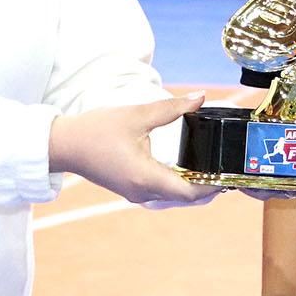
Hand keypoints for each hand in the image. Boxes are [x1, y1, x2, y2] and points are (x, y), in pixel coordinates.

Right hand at [48, 93, 218, 205]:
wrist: (64, 145)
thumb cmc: (96, 131)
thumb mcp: (137, 115)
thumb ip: (171, 108)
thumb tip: (200, 98)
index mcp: (146, 177)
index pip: (189, 192)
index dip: (213, 186)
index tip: (230, 175)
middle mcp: (143, 192)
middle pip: (185, 196)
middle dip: (208, 186)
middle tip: (228, 169)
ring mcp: (136, 194)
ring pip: (174, 195)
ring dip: (194, 185)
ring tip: (214, 168)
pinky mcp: (132, 190)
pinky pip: (162, 191)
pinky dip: (178, 183)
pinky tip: (189, 169)